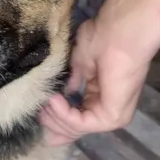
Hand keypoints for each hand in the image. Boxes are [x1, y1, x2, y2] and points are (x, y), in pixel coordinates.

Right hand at [40, 18, 150, 145]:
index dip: (56, 119)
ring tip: (46, 101)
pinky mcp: (112, 117)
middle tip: (38, 111)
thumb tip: (57, 96)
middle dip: (53, 123)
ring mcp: (113, 115)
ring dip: (56, 117)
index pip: (78, 119)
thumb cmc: (105, 37)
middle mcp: (109, 108)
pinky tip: (54, 100)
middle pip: (75, 128)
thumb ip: (71, 82)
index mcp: (103, 96)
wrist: (121, 30)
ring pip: (77, 128)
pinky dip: (64, 114)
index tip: (38, 111)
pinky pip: (82, 123)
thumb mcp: (79, 63)